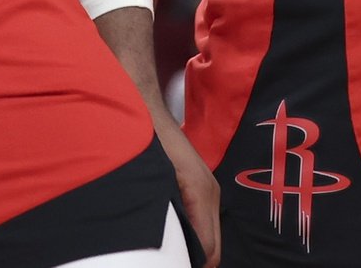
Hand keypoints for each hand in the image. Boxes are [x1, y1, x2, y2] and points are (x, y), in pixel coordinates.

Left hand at [150, 99, 220, 267]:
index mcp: (200, 193)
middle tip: (174, 262)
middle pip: (214, 247)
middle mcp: (211, 192)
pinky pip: (206, 222)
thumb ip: (168, 215)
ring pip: (212, 236)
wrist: (146, 108)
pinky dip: (195, 235)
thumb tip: (171, 248)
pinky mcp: (203, 186)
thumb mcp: (153, 182)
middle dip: (196, 259)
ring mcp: (210, 189)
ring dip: (196, 247)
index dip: (191, 262)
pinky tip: (177, 237)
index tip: (175, 264)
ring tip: (174, 255)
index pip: (207, 248)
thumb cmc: (145, 140)